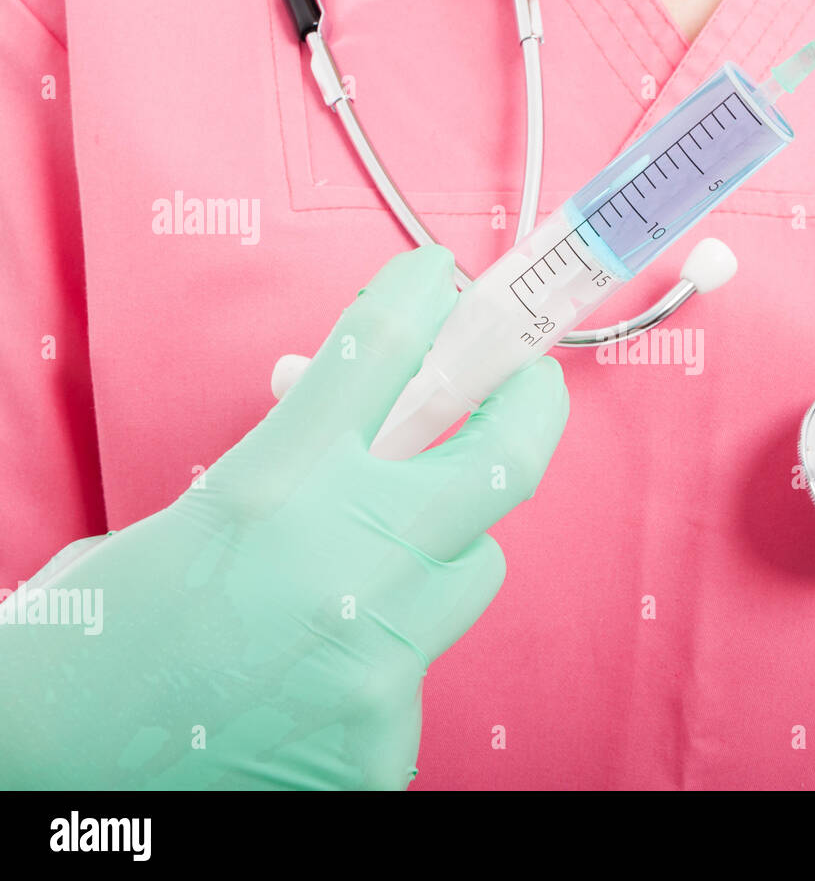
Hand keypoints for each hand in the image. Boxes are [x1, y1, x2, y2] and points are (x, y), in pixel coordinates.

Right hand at [0, 246, 568, 788]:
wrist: (52, 764)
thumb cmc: (105, 635)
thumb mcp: (200, 512)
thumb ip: (297, 464)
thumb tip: (372, 430)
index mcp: (272, 489)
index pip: (381, 352)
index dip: (421, 299)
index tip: (434, 280)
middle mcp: (342, 565)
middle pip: (506, 458)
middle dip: (532, 408)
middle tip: (528, 386)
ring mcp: (377, 658)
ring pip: (476, 567)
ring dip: (442, 551)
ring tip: (373, 567)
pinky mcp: (385, 736)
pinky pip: (423, 663)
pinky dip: (386, 653)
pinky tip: (322, 670)